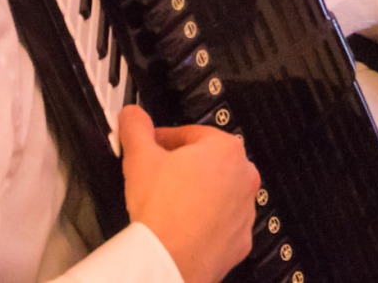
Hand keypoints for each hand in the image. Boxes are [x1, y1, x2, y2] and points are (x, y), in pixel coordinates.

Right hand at [115, 106, 259, 282]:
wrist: (169, 260)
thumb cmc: (162, 211)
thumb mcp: (140, 158)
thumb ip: (136, 129)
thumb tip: (132, 116)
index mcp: (226, 149)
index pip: (192, 134)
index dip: (165, 140)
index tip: (151, 147)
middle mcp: (244, 178)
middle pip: (208, 163)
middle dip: (183, 167)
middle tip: (158, 176)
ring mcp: (245, 211)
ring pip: (217, 194)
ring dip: (196, 195)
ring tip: (168, 204)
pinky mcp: (240, 240)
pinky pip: (221, 224)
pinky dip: (204, 223)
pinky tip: (182, 227)